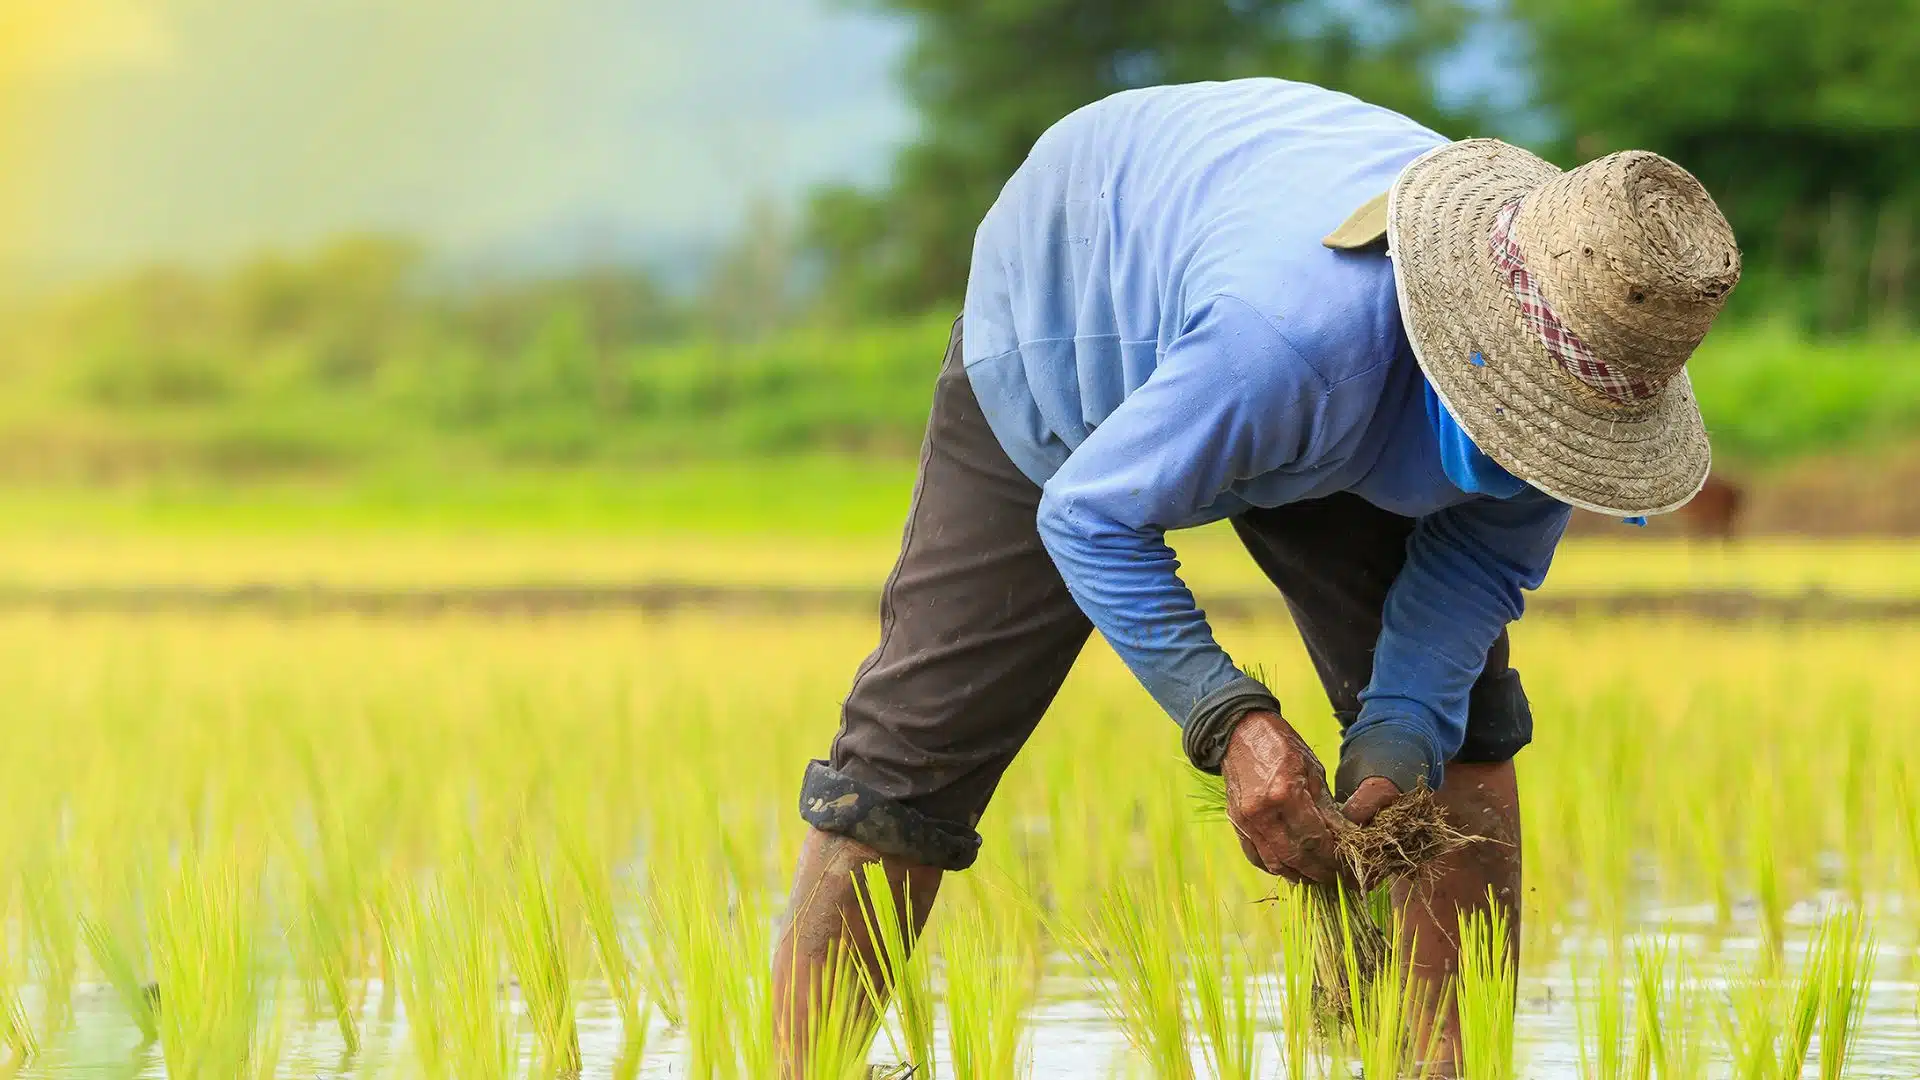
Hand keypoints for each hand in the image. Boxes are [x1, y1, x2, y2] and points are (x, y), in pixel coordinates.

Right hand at [1221, 710, 1401, 882]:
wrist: (1241, 732)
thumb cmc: (1282, 745)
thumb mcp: (1313, 770)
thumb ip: (1328, 809)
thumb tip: (1348, 838)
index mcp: (1285, 794)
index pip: (1316, 840)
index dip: (1335, 860)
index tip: (1351, 869)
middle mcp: (1262, 812)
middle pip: (1296, 857)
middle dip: (1321, 872)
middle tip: (1340, 878)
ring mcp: (1245, 820)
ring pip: (1275, 863)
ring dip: (1299, 875)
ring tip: (1319, 876)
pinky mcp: (1236, 823)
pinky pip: (1256, 856)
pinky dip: (1275, 867)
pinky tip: (1292, 868)